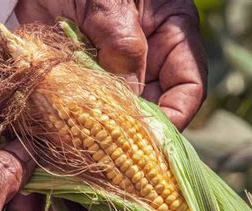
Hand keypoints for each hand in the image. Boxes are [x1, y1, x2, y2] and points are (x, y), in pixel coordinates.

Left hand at [15, 0, 206, 129]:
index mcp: (171, 35)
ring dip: (102, 129)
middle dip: (135, 131)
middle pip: (152, 107)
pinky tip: (63, 132)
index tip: (153, 141)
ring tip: (86, 146)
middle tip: (112, 154)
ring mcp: (112, 71)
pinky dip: (74, 120)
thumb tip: (127, 103)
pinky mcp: (81, 77)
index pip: (188, 87)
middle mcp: (146, 59)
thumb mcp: (110, 4)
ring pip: (117, 111)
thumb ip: (123, 47)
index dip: (175, 117)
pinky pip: (84, 106)